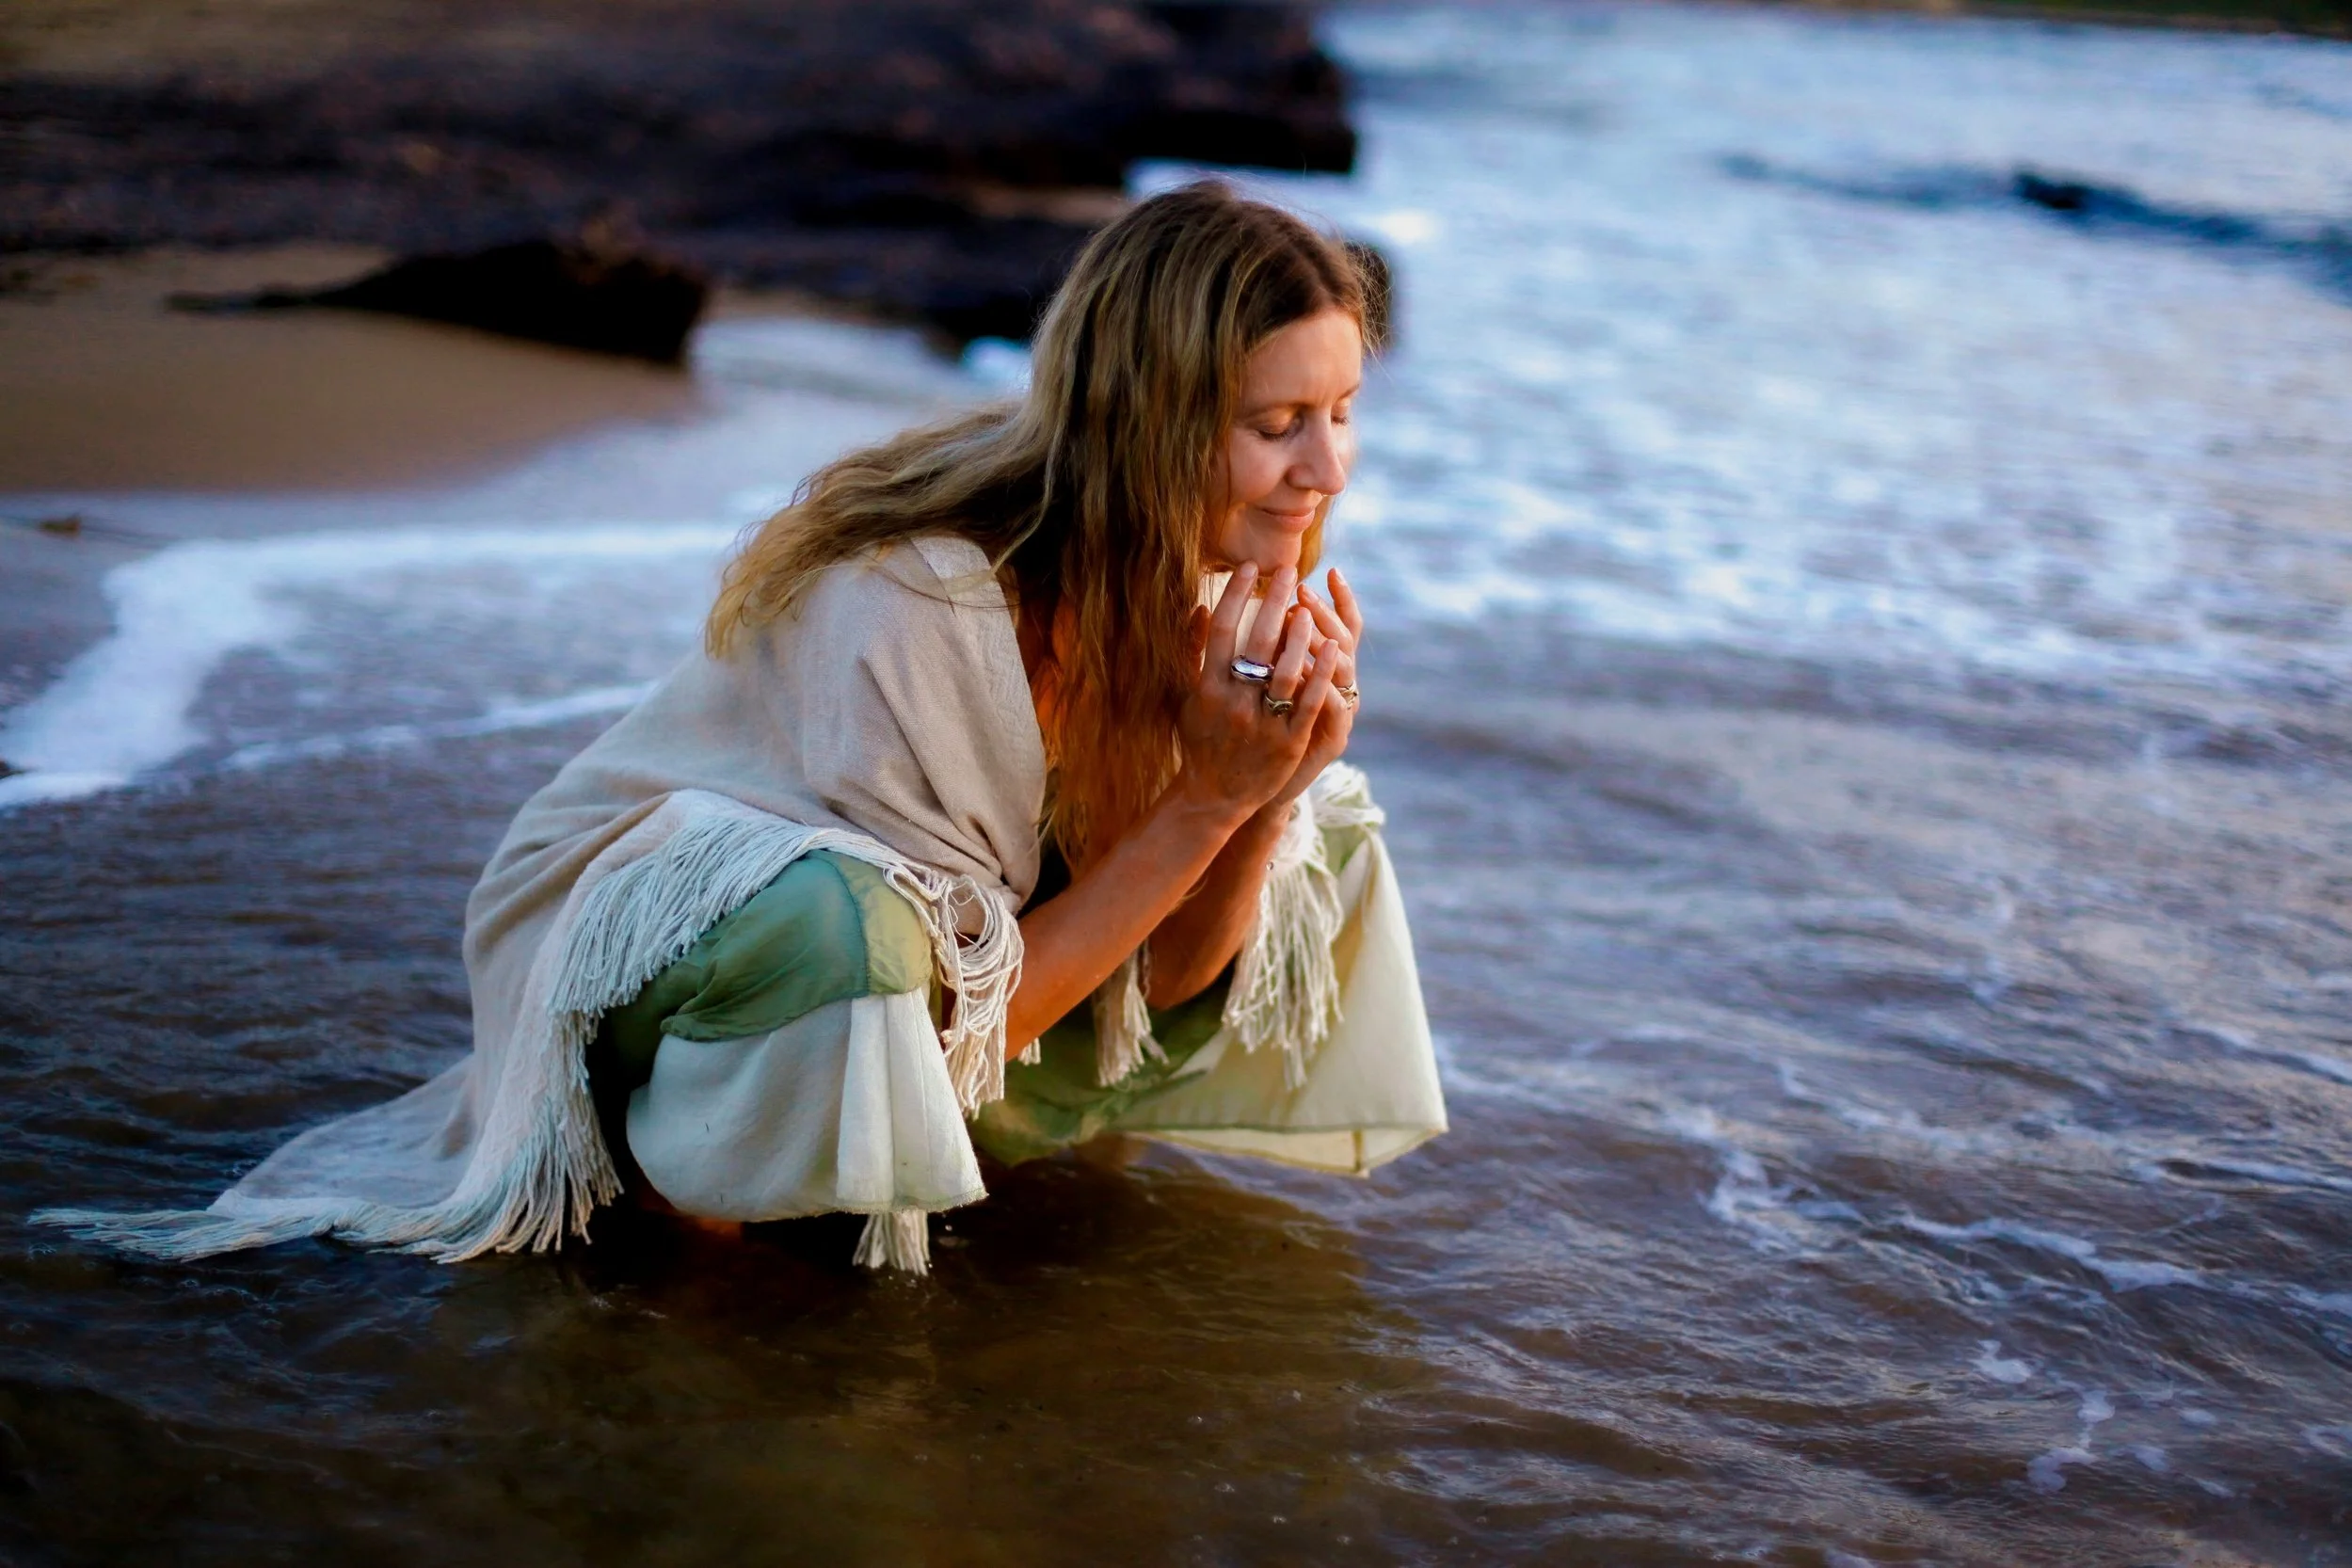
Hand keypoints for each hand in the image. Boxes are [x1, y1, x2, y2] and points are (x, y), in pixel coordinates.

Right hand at [1171, 563, 1343, 824]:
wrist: (1213, 796)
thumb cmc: (1200, 739)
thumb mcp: (1187, 696)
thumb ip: (1192, 653)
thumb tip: (1199, 607)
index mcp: (1206, 689)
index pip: (1222, 631)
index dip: (1236, 596)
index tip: (1250, 567)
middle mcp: (1233, 703)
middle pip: (1257, 643)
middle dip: (1274, 602)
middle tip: (1288, 570)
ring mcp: (1262, 724)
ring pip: (1286, 671)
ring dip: (1300, 634)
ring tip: (1308, 606)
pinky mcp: (1288, 743)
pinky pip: (1309, 702)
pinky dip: (1321, 673)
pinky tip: (1333, 646)